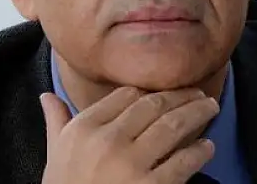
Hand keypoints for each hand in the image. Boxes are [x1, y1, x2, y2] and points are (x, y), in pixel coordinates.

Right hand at [40, 87, 219, 183]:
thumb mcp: (55, 155)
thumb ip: (56, 122)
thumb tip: (47, 95)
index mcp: (84, 127)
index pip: (126, 95)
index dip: (150, 91)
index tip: (164, 91)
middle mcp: (108, 140)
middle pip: (154, 104)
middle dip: (181, 96)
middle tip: (198, 93)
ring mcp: (132, 165)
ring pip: (174, 126)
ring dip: (197, 113)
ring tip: (210, 108)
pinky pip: (184, 162)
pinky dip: (200, 151)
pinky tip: (207, 147)